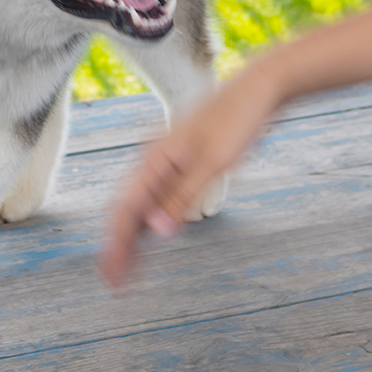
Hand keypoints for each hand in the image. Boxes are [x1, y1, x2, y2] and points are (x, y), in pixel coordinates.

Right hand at [99, 59, 283, 288]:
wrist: (258, 90)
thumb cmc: (238, 121)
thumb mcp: (212, 164)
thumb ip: (182, 198)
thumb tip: (156, 231)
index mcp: (154, 158)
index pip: (125, 211)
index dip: (116, 246)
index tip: (112, 276)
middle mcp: (154, 158)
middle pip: (127, 209)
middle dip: (119, 246)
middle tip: (115, 281)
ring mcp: (167, 160)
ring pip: (141, 204)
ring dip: (134, 235)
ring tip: (130, 266)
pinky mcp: (183, 161)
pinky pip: (159, 195)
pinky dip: (152, 219)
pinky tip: (154, 235)